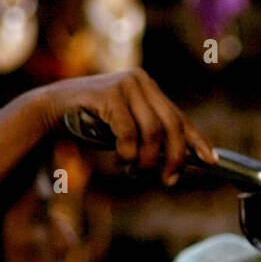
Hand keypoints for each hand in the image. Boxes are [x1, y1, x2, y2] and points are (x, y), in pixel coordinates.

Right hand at [31, 69, 215, 183]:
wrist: (49, 111)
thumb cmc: (89, 123)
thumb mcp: (125, 130)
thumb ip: (149, 137)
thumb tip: (177, 161)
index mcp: (148, 88)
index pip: (179, 117)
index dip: (196, 141)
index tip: (210, 161)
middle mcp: (140, 82)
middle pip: (172, 126)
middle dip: (174, 158)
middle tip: (167, 180)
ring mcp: (125, 85)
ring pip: (153, 132)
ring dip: (146, 160)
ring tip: (134, 171)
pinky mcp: (109, 93)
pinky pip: (129, 133)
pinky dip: (128, 153)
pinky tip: (120, 160)